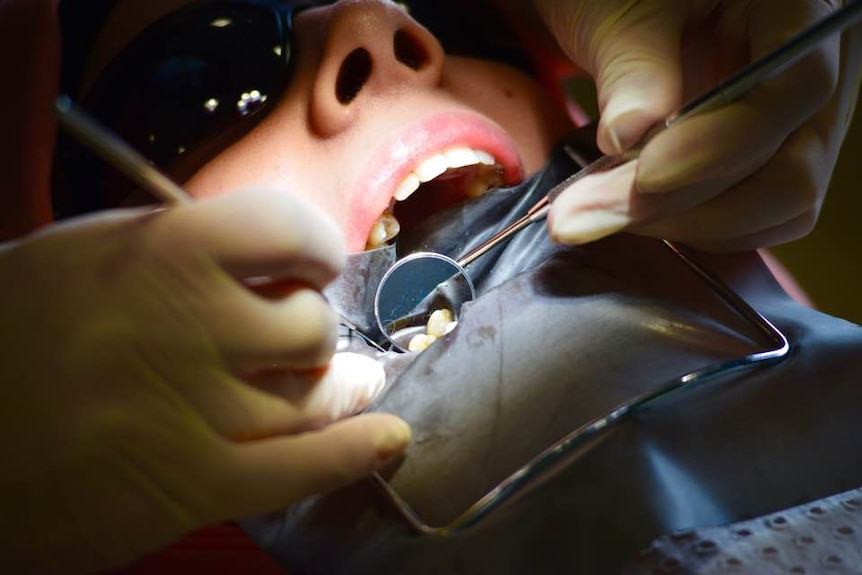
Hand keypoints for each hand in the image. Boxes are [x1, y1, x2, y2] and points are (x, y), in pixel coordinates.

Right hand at [0, 188, 409, 572]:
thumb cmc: (12, 331)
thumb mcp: (86, 254)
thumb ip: (180, 246)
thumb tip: (266, 256)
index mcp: (161, 253)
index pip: (289, 229)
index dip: (314, 245)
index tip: (314, 260)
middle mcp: (189, 325)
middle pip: (310, 324)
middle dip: (310, 329)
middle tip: (296, 333)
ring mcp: (196, 410)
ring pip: (313, 395)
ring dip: (338, 388)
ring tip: (347, 382)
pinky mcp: (191, 483)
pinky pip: (300, 469)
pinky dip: (353, 454)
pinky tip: (386, 440)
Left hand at [535, 0, 861, 250]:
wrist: (625, 12)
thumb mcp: (622, 10)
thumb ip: (634, 65)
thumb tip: (629, 135)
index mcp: (798, 13)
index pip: (796, 88)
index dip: (720, 145)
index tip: (643, 176)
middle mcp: (816, 74)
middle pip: (791, 170)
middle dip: (686, 203)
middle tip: (590, 214)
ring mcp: (797, 127)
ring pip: (777, 209)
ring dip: (686, 226)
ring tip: (600, 213)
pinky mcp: (767, 164)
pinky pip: (756, 221)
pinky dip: (695, 229)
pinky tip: (632, 216)